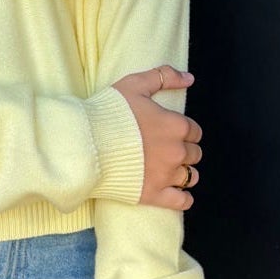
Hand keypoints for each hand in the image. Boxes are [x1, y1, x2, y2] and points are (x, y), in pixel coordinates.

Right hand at [112, 65, 202, 209]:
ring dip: (184, 173)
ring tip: (168, 170)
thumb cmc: (108, 112)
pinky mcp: (154, 194)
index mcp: (176, 125)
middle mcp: (177, 151)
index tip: (169, 132)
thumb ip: (164, 76)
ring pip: (191, 176)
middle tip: (164, 150)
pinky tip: (177, 194)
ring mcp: (166, 175)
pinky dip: (183, 199)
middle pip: (194, 154)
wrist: (85, 143)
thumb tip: (189, 78)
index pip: (194, 131)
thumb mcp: (135, 84)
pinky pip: (182, 202)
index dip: (183, 131)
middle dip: (183, 151)